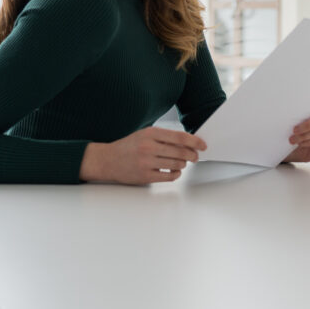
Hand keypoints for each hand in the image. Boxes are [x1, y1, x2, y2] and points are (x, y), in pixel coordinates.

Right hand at [79, 127, 205, 184]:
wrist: (107, 160)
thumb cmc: (129, 146)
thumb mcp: (145, 134)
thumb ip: (164, 137)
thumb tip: (188, 142)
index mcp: (150, 133)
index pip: (179, 137)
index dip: (195, 141)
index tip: (202, 145)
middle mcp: (149, 147)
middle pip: (181, 151)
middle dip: (192, 155)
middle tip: (195, 157)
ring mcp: (146, 162)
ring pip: (177, 164)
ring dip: (183, 164)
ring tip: (182, 163)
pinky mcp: (145, 176)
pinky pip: (169, 176)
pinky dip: (176, 174)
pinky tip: (174, 171)